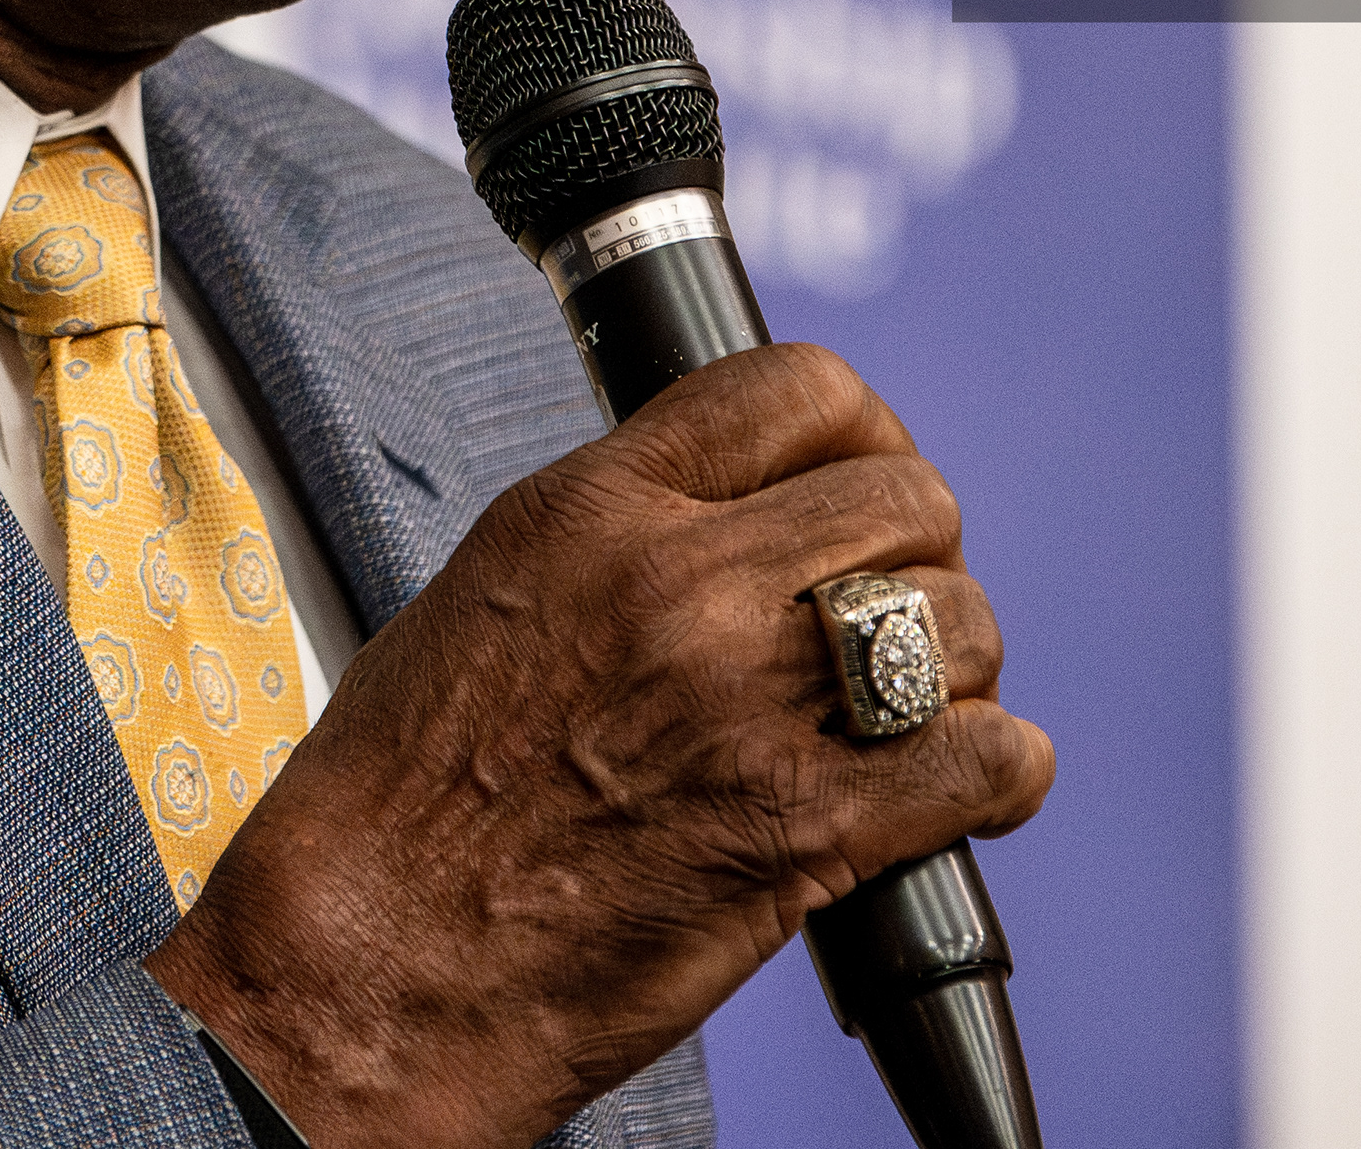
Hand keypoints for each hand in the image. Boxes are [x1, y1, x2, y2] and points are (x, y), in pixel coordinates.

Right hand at [146, 343, 1057, 1148]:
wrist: (367, 971)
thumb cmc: (398, 808)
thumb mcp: (490, 595)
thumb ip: (620, 534)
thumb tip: (732, 518)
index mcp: (591, 511)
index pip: (797, 389)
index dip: (857, 432)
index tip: (856, 480)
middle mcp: (680, 584)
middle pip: (906, 496)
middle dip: (916, 554)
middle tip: (885, 615)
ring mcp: (750, 704)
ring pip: (962, 622)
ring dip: (956, 672)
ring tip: (906, 718)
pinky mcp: (807, 831)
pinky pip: (988, 759)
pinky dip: (993, 777)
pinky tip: (949, 796)